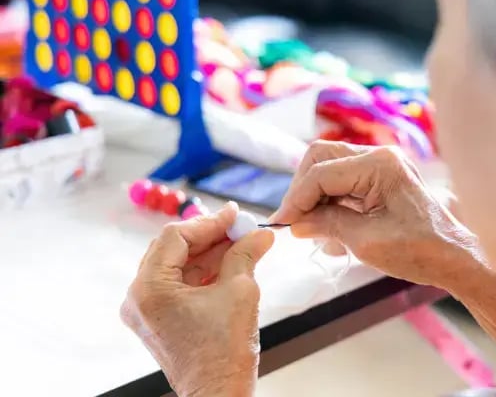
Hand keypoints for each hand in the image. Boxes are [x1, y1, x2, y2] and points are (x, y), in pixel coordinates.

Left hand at [120, 203, 273, 396]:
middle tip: (239, 226)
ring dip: (209, 253)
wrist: (219, 393)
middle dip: (209, 236)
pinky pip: (178, 285)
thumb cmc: (224, 351)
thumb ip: (245, 254)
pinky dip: (203, 272)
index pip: (175, 237)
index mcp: (149, 289)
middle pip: (173, 249)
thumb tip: (259, 234)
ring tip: (242, 243)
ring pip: (177, 266)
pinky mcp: (158, 320)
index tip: (234, 214)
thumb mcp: (240, 291)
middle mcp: (138, 298)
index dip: (208, 222)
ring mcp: (146, 310)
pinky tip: (229, 263)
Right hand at [272, 141, 474, 286]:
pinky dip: (330, 201)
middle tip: (292, 222)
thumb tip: (294, 222)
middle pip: (321, 158)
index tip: (280, 224)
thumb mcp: (366, 241)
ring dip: (315, 196)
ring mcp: (382, 165)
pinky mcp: (382, 179)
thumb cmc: (419, 251)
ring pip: (330, 168)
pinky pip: (344, 181)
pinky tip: (326, 226)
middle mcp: (380, 156)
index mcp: (379, 165)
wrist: (455, 258)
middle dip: (302, 190)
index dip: (296, 199)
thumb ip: (327, 225)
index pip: (321, 173)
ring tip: (308, 227)